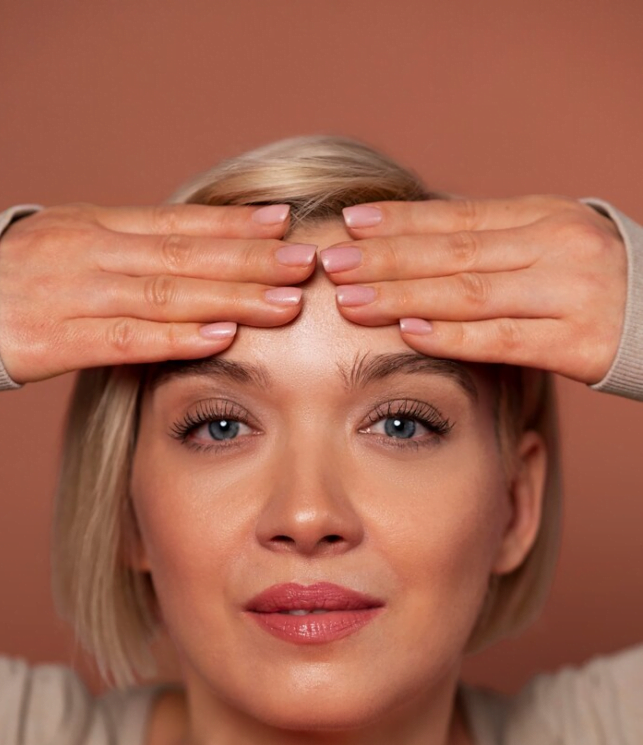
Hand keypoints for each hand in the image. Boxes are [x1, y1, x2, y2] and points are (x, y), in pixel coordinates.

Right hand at [0, 202, 316, 383]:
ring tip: (284, 302)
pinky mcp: (58, 341)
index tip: (286, 223)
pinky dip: (176, 338)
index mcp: (99, 225)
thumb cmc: (24, 275)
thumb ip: (135, 247)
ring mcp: (75, 295)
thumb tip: (204, 251)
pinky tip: (221, 338)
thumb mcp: (77, 241)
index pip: (179, 222)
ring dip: (231, 299)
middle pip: (185, 255)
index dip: (234, 225)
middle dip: (251, 260)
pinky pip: (126, 339)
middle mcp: (93, 253)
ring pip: (166, 294)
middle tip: (306, 262)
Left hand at [319, 195, 626, 385]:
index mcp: (545, 216)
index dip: (402, 220)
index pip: (459, 216)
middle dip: (386, 257)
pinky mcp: (579, 343)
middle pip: (454, 252)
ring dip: (404, 297)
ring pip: (470, 293)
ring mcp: (569, 294)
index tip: (350, 223)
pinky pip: (503, 340)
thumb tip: (417, 241)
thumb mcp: (552, 242)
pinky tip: (408, 333)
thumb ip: (495, 242)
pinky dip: (452, 336)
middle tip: (331, 261)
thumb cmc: (598, 280)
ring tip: (351, 300)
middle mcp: (556, 247)